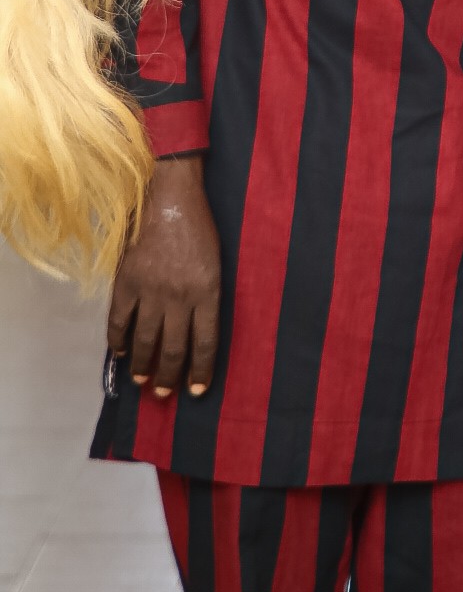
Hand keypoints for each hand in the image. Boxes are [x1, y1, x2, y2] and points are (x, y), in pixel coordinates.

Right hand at [107, 155, 220, 398]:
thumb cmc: (200, 229)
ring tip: (142, 381)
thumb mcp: (216, 264)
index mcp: (208, 291)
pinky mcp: (127, 281)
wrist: (172, 198)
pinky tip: (119, 352)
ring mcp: (151, 290)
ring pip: (145, 340)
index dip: (201, 370)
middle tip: (164, 393)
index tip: (196, 391)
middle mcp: (180, 296)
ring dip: (143, 365)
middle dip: (170, 376)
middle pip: (174, 348)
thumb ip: (207, 297)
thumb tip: (198, 330)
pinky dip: (117, 340)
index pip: (205, 342)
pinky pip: (119, 320)